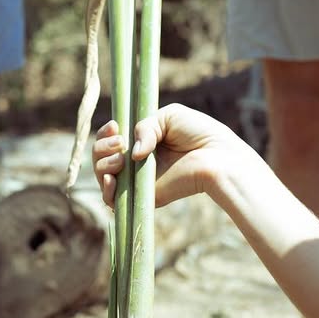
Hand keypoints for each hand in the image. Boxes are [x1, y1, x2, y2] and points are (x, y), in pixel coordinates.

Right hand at [92, 103, 246, 208]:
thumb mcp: (168, 117)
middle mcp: (138, 161)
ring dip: (102, 164)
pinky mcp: (144, 196)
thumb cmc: (199, 133)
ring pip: (103, 176)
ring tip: (121, 158)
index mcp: (143, 141)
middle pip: (101, 157)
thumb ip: (144, 127)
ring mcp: (139, 179)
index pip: (111, 140)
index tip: (115, 126)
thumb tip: (132, 153)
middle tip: (119, 143)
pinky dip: (105, 189)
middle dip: (102, 147)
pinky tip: (112, 176)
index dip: (106, 133)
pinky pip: (112, 200)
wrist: (216, 156)